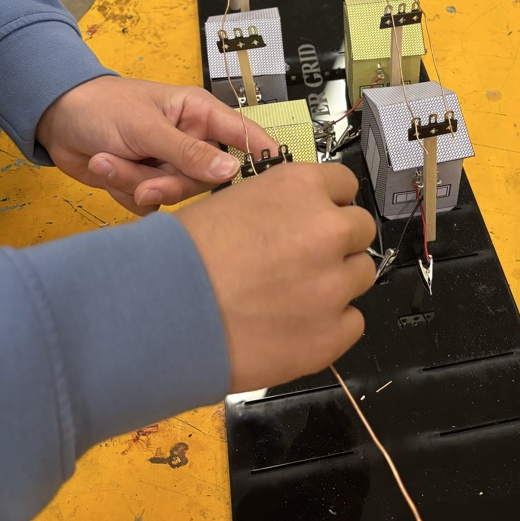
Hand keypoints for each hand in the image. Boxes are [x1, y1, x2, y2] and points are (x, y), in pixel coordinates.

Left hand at [35, 76, 276, 214]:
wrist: (54, 119)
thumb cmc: (102, 106)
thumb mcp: (147, 127)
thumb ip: (189, 152)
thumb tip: (232, 170)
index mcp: (199, 115)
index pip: (244, 135)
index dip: (264, 154)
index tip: (280, 176)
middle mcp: (190, 141)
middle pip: (205, 180)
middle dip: (169, 183)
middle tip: (144, 183)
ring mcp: (168, 164)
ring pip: (174, 194)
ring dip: (137, 183)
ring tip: (107, 162)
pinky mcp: (147, 182)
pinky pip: (151, 205)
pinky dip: (124, 192)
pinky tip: (106, 168)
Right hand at [177, 162, 376, 391]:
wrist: (159, 313)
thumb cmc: (181, 257)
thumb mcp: (231, 202)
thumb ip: (280, 207)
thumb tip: (297, 220)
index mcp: (300, 188)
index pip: (345, 185)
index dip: (328, 204)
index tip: (317, 218)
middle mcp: (326, 229)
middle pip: (359, 229)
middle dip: (336, 243)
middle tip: (302, 261)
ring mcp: (333, 285)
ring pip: (360, 275)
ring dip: (336, 282)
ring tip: (292, 295)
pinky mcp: (330, 335)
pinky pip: (352, 322)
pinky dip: (330, 325)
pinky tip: (294, 325)